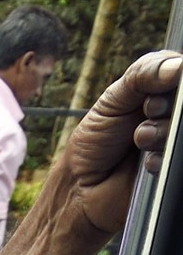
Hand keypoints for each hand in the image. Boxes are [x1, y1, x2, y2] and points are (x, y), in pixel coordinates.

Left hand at [64, 51, 182, 235]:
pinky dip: (162, 156)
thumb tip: (177, 65)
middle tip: (146, 112)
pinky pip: (178, 156)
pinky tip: (145, 163)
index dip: (172, 76)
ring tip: (140, 139)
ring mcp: (172, 141)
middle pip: (182, 99)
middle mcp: (170, 114)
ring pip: (181, 127)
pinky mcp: (172, 168)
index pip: (179, 71)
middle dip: (164, 104)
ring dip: (161, 131)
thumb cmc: (94, 143)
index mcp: (158, 92)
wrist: (82, 190)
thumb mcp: (112, 100)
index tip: (151, 91)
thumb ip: (142, 75)